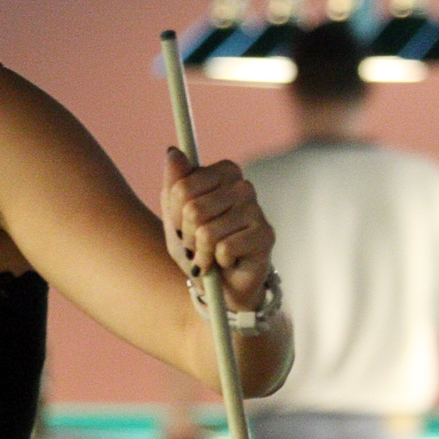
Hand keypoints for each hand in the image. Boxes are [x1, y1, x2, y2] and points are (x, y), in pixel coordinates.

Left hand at [161, 147, 273, 312]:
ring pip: (207, 232)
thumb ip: (174, 184)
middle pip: (193, 210)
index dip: (174, 216)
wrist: (220, 287)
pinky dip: (218, 262)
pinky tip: (228, 262)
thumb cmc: (197, 248)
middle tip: (197, 245)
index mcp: (224, 172)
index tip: (182, 225)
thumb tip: (173, 151)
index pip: (182, 188)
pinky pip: (224, 249)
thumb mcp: (175, 217)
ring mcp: (257, 209)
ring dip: (201, 253)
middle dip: (187, 237)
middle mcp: (243, 186)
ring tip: (211, 256)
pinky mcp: (266, 235)